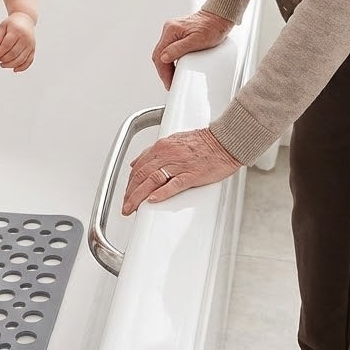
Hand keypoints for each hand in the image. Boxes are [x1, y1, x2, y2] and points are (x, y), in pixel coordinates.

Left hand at [0, 12, 35, 71]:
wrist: (26, 20)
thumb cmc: (13, 23)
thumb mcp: (2, 26)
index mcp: (17, 31)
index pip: (6, 46)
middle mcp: (25, 38)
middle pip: (14, 54)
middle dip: (4, 59)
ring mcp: (31, 45)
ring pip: (21, 59)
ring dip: (10, 65)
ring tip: (3, 65)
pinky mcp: (33, 49)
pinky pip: (29, 61)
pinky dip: (22, 67)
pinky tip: (14, 69)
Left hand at [122, 128, 240, 211]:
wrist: (225, 141)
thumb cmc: (203, 142)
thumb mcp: (172, 141)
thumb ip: (153, 152)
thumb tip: (136, 163)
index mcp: (161, 147)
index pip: (138, 167)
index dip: (129, 183)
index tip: (126, 193)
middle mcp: (167, 154)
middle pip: (141, 175)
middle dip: (129, 193)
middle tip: (125, 206)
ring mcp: (179, 165)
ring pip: (152, 181)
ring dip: (138, 196)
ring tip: (132, 208)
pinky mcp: (192, 174)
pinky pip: (173, 184)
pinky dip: (161, 193)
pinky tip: (152, 200)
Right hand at [152, 10, 234, 88]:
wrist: (219, 17)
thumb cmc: (212, 27)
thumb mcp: (197, 41)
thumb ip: (178, 49)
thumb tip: (163, 58)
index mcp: (171, 30)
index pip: (159, 55)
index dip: (163, 72)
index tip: (169, 82)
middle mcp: (168, 29)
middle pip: (159, 54)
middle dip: (163, 71)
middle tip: (170, 82)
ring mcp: (172, 30)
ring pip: (163, 52)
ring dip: (166, 65)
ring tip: (173, 77)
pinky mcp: (176, 33)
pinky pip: (168, 48)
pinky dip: (170, 59)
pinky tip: (176, 66)